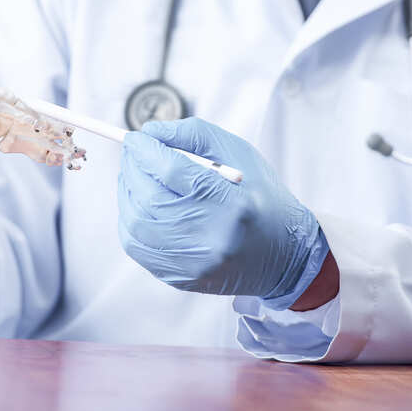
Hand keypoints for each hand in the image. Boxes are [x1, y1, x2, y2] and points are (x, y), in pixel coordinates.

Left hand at [118, 118, 329, 302]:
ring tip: (136, 176)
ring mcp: (193, 264)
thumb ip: (194, 135)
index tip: (136, 138)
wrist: (283, 256)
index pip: (172, 171)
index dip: (145, 150)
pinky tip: (141, 203)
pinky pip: (137, 246)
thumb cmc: (262, 198)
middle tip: (133, 154)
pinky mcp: (180, 277)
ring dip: (128, 193)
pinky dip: (130, 219)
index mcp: (232, 204)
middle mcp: (211, 239)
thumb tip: (151, 133)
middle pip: (150, 198)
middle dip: (133, 169)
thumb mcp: (239, 154)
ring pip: (136, 223)